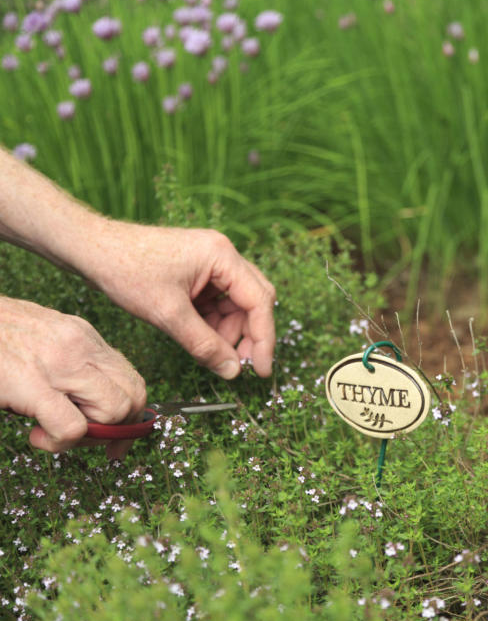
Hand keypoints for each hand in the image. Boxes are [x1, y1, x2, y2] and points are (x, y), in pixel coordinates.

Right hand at [0, 296, 145, 457]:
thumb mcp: (41, 340)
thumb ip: (71, 365)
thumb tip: (91, 402)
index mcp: (84, 337)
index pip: (132, 379)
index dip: (132, 416)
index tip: (116, 439)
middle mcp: (80, 346)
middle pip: (133, 396)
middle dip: (118, 429)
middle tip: (85, 441)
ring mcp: (59, 362)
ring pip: (114, 411)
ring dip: (89, 435)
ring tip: (54, 434)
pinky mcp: (30, 383)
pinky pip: (72, 427)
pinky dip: (60, 443)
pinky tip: (36, 436)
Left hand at [83, 223, 275, 378]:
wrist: (90, 249)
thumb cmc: (125, 271)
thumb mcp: (168, 314)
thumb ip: (204, 345)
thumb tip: (232, 371)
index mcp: (222, 256)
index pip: (259, 301)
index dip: (263, 339)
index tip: (261, 370)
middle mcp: (223, 255)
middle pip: (254, 301)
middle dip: (249, 335)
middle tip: (239, 366)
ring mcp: (210, 262)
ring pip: (236, 304)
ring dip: (229, 332)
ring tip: (212, 354)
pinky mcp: (197, 272)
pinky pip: (218, 302)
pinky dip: (214, 324)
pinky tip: (201, 340)